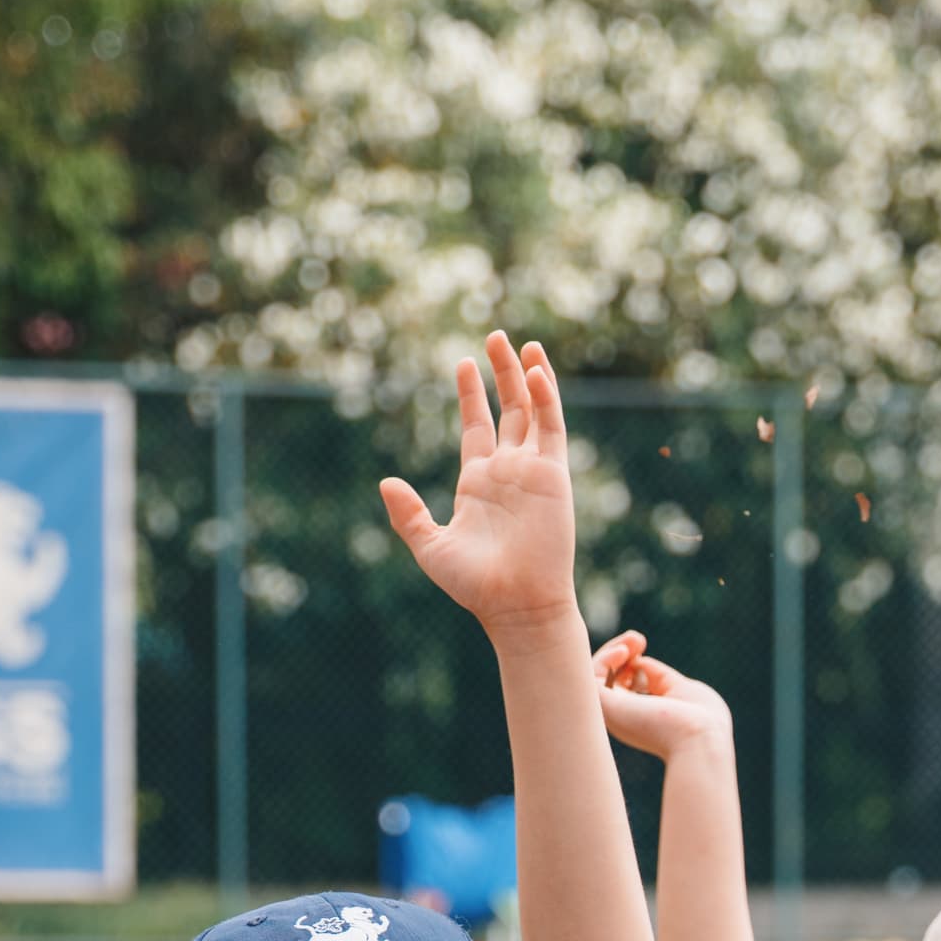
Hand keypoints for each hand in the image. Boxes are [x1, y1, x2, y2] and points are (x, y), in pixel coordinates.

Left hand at [381, 331, 578, 642]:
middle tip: (495, 336)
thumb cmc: (476, 585)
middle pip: (508, 410)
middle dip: (501, 373)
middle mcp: (508, 472)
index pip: (476, 427)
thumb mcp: (431, 548)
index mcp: (478, 484)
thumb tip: (386, 482)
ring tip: (521, 342)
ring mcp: (533, 472)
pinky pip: (552, 429)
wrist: (517, 605)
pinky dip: (546, 399)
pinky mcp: (554, 476)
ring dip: (527, 377)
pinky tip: (535, 371)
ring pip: (533, 412)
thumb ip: (409, 516)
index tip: (464, 364)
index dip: (470, 395)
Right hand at [592, 630, 733, 762]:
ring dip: (611, 651)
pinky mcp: (604, 709)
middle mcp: (622, 719)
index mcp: (641, 717)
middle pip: (604, 680)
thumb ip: (657, 676)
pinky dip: (605, 660)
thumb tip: (638, 662)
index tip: (641, 644)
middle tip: (637, 639)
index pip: (620, 685)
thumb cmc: (702, 719)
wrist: (701, 738)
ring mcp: (612, 715)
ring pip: (592, 678)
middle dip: (616, 652)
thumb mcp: (681, 690)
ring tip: (634, 641)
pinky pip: (590, 678)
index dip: (627, 661)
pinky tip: (624, 653)